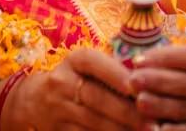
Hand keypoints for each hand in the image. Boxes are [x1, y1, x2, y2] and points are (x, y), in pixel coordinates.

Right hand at [9, 48, 138, 130]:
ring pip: (92, 122)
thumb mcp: (87, 66)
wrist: (33, 101)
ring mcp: (58, 109)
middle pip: (96, 98)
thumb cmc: (76, 79)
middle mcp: (62, 82)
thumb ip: (114, 71)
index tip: (140, 89)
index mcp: (74, 61)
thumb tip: (150, 81)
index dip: (117, 75)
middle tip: (152, 122)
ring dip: (120, 130)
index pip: (94, 64)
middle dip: (127, 112)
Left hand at [131, 45, 185, 130]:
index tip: (137, 61)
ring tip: (140, 102)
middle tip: (133, 80)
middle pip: (184, 82)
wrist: (171, 112)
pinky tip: (153, 128)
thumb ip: (147, 63)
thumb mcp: (157, 67)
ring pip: (182, 107)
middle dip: (157, 81)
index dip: (164, 57)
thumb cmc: (158, 82)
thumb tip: (132, 61)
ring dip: (160, 105)